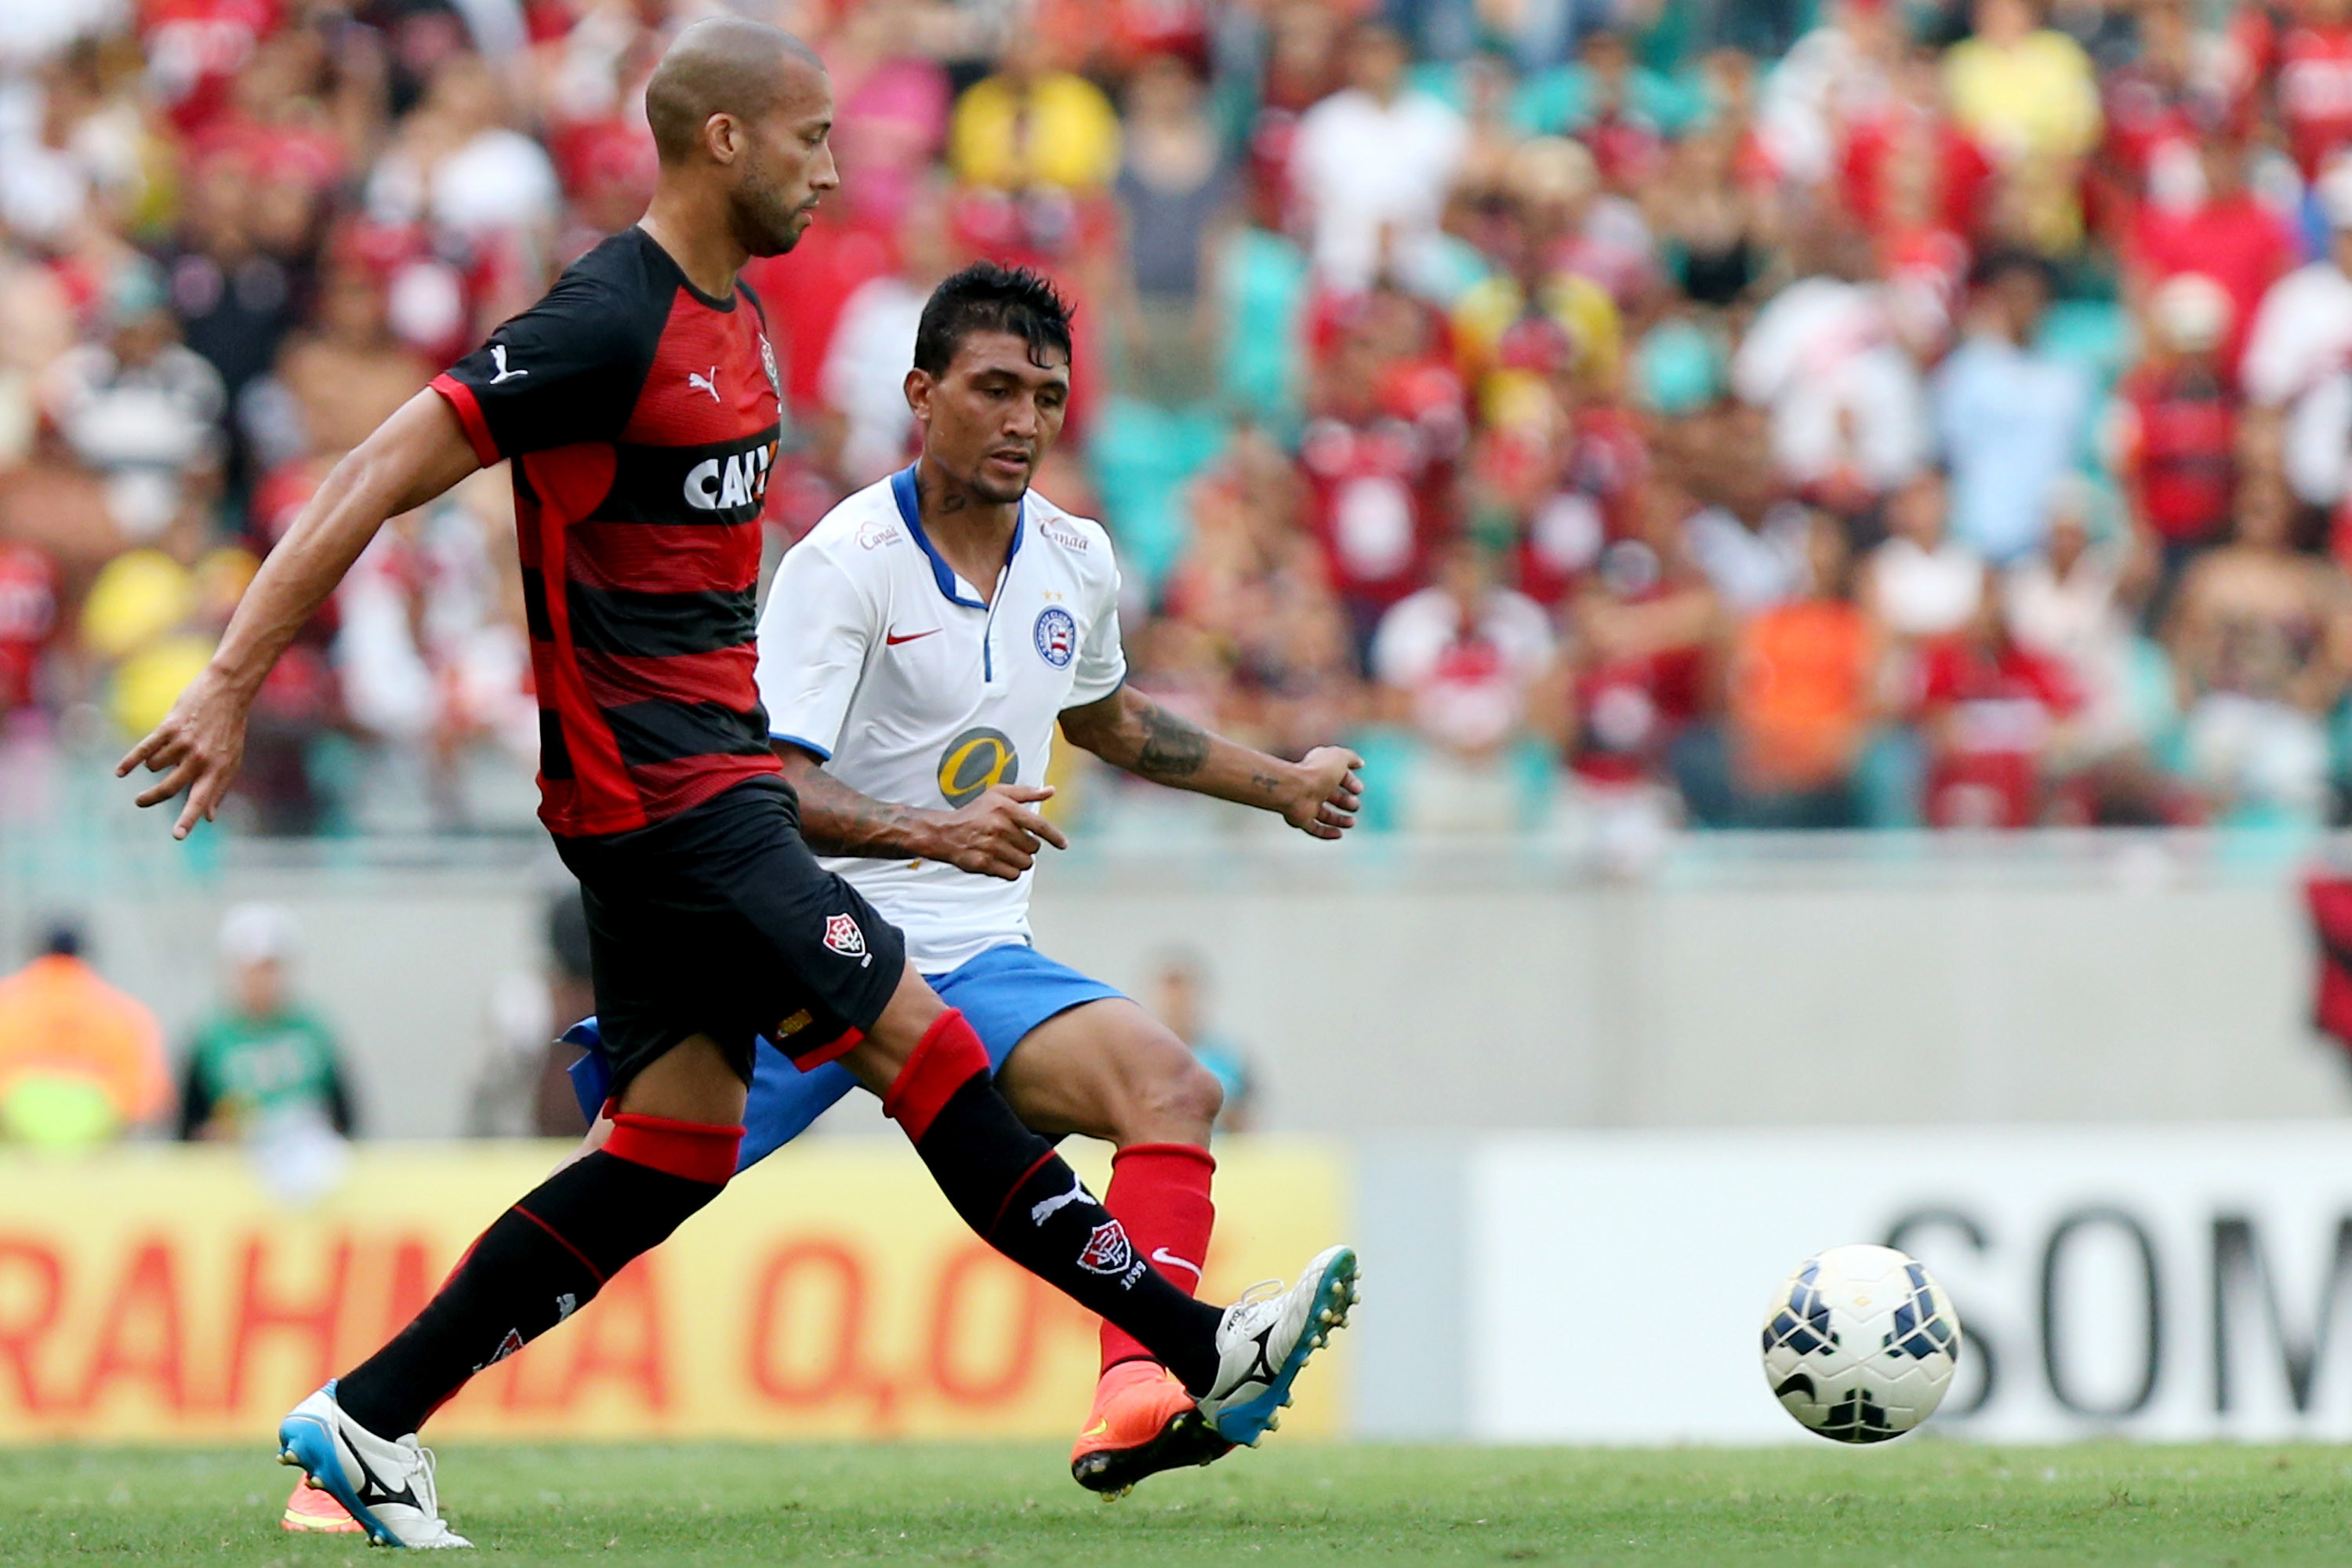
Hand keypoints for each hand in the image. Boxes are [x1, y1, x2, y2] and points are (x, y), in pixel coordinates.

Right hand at [115, 666, 252, 839]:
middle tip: (140, 801)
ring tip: (168, 750)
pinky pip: (145, 749)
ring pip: (155, 766)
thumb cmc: (229, 730)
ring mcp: (185, 743)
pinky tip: (121, 771)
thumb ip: (219, 789)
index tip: (177, 836)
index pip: (200, 800)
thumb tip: (210, 818)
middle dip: (151, 798)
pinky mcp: (170, 727)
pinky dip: (130, 761)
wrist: (227, 692)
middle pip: (169, 788)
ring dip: (154, 763)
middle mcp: (201, 759)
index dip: (188, 819)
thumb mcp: (231, 760)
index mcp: (217, 770)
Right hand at [926, 784, 1069, 880]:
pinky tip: (1000, 861)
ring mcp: (992, 847)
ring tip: (1007, 851)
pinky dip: (1010, 871)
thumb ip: (1026, 793)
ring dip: (1020, 860)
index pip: (1040, 826)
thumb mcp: (998, 794)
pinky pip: (1012, 874)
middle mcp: (1000, 827)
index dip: (1055, 837)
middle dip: (1028, 846)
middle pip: (1033, 847)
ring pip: (1025, 863)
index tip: (1063, 844)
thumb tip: (1051, 791)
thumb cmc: (975, 812)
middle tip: (1014, 841)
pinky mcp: (985, 864)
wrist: (946, 832)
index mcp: (1006, 808)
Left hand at [1278, 746, 1364, 839]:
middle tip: (1355, 805)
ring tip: (1352, 822)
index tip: (1359, 789)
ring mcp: (1305, 804)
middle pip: (1331, 796)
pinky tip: (1339, 834)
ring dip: (1339, 819)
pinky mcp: (1300, 819)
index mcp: (1319, 769)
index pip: (1337, 776)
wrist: (1294, 790)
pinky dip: (1327, 832)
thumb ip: (1350, 757)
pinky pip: (1314, 828)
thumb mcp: (1339, 757)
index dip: (1350, 782)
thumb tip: (1359, 763)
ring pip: (1324, 814)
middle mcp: (1311, 786)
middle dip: (1346, 801)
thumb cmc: (1317, 772)